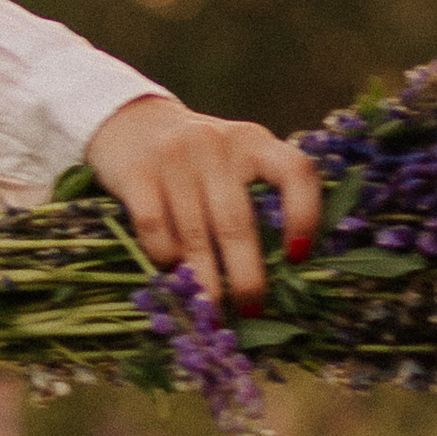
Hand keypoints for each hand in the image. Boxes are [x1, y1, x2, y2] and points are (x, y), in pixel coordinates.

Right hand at [83, 93, 322, 315]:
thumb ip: (257, 196)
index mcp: (253, 141)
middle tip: (250, 308)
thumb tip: (279, 270)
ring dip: (205, 282)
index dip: (305, 216)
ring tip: (212, 313)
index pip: (295, 172)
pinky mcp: (136, 172)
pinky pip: (155, 228)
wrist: (131, 122)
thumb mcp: (235, 159)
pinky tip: (173, 275)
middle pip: (237, 221)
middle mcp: (215, 143)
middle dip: (246, 276)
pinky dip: (165, 258)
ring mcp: (173, 156)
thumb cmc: (198, 158)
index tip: (297, 258)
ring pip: (194, 234)